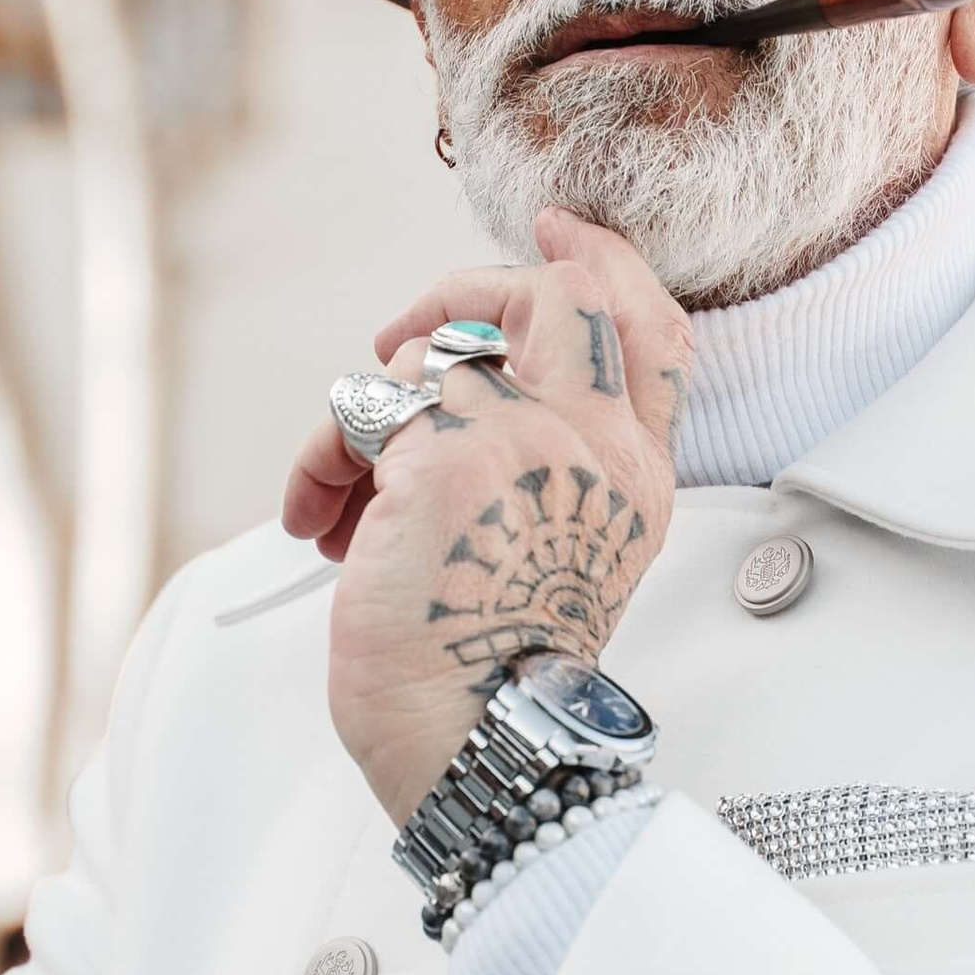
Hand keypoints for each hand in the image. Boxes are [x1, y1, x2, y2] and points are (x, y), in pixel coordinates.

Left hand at [281, 210, 692, 824]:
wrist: (477, 746)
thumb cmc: (490, 677)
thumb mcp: (551, 554)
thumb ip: (543, 462)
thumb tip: (454, 377)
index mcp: (638, 480)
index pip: (653, 333)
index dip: (605, 262)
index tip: (559, 228)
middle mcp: (599, 448)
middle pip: (561, 295)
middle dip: (469, 290)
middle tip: (400, 337)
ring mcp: (529, 440)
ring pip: (432, 356)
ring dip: (365, 423)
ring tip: (345, 505)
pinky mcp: (445, 453)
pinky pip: (366, 401)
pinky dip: (326, 456)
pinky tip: (320, 519)